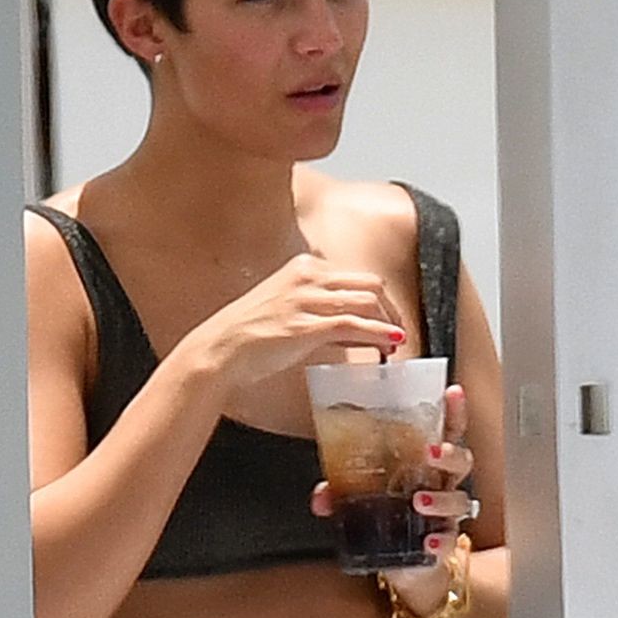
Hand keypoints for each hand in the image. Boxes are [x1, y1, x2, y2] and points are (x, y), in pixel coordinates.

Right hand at [184, 252, 407, 393]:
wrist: (220, 349)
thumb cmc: (248, 334)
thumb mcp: (287, 309)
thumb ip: (321, 312)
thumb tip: (359, 328)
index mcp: (302, 267)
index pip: (355, 276)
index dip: (379, 300)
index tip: (387, 319)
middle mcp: (306, 277)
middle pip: (369, 284)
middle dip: (390, 309)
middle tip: (397, 331)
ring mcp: (306, 300)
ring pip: (366, 302)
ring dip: (388, 324)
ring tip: (396, 343)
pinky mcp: (305, 326)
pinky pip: (353, 325)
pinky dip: (378, 334)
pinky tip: (389, 344)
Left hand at [310, 384, 476, 614]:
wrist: (406, 568)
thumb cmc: (393, 520)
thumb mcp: (364, 501)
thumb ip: (342, 493)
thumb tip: (321, 495)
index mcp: (426, 466)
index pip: (446, 433)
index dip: (453, 412)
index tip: (451, 392)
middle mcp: (442, 486)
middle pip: (461, 462)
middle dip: (449, 454)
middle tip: (430, 453)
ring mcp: (446, 516)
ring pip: (459, 500)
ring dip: (441, 499)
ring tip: (419, 501)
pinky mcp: (444, 544)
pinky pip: (449, 540)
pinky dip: (439, 541)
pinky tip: (428, 543)